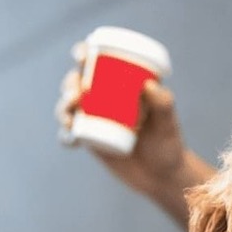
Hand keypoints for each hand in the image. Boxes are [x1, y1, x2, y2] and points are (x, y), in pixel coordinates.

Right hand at [55, 43, 214, 228]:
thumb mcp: (168, 125)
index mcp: (120, 85)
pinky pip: (71, 137)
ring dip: (63, 108)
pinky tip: (71, 138)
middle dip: (70, 83)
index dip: (83, 54)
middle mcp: (104, 100)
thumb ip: (163, 104)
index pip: (98, 63)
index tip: (81, 55)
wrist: (162, 178)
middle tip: (77, 93)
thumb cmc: (168, 145)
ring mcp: (95, 121)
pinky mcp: (90, 144)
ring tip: (71, 118)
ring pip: (70, 108)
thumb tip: (148, 85)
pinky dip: (66, 136)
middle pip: (77, 83)